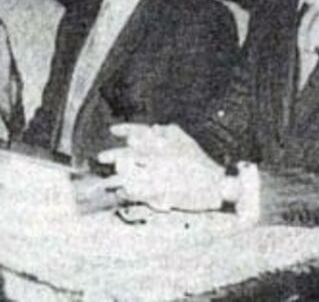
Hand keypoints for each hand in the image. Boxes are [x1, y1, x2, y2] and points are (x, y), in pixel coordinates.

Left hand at [98, 123, 224, 211]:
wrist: (217, 185)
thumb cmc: (200, 163)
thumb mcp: (186, 142)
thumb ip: (169, 132)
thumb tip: (153, 127)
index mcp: (166, 142)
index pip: (141, 131)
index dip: (126, 130)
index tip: (113, 130)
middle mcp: (161, 156)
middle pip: (131, 153)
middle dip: (113, 155)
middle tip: (101, 157)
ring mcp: (160, 174)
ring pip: (132, 175)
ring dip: (117, 177)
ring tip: (107, 180)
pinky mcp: (163, 192)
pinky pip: (140, 192)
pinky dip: (128, 192)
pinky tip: (121, 192)